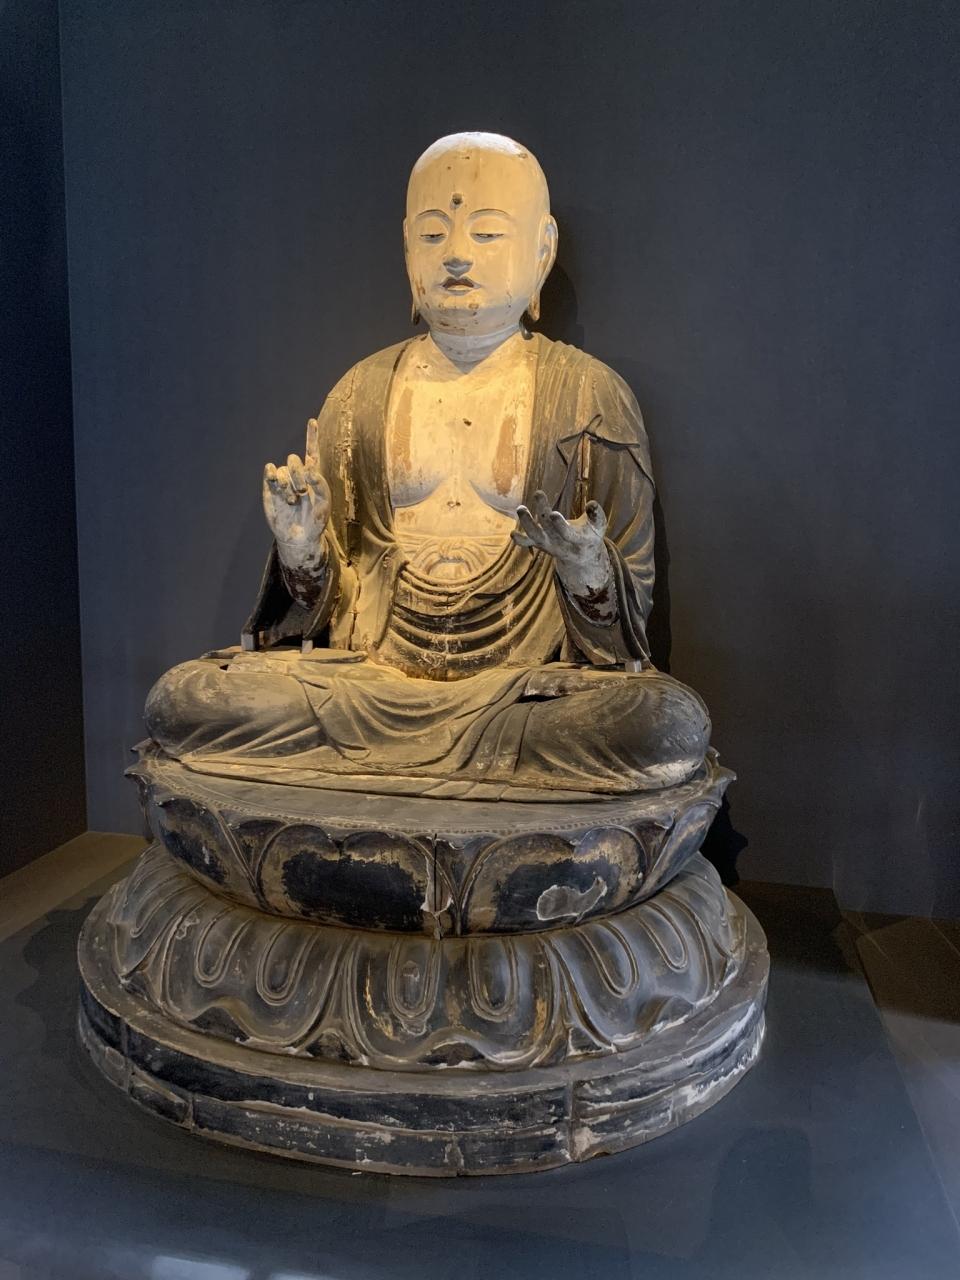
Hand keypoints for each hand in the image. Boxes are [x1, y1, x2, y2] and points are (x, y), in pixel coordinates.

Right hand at [262, 417, 330, 567]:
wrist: (299, 537)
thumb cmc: (316, 520)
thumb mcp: (324, 502)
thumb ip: (320, 483)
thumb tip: (308, 468)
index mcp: (313, 475)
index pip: (312, 451)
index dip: (311, 436)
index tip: (312, 422)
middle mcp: (297, 475)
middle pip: (294, 459)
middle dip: (298, 474)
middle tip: (302, 492)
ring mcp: (283, 481)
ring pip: (282, 469)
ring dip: (287, 484)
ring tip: (292, 500)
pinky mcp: (270, 488)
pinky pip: (269, 472)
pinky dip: (272, 474)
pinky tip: (274, 481)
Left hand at [512, 490, 610, 587]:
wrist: (582, 556)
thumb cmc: (591, 535)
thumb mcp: (599, 525)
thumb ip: (596, 514)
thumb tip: (592, 504)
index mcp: (577, 540)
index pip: (567, 534)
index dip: (560, 525)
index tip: (553, 513)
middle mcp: (560, 544)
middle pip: (548, 531)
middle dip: (542, 513)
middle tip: (538, 493)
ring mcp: (549, 544)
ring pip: (534, 536)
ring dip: (527, 522)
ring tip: (521, 508)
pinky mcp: (541, 543)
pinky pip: (528, 542)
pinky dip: (520, 540)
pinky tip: (512, 533)